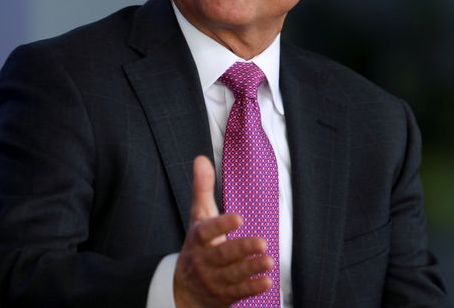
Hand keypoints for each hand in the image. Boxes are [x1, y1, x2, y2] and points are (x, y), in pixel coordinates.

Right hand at [173, 155, 273, 307]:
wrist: (184, 289)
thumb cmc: (198, 245)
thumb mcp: (198, 217)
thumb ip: (202, 188)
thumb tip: (201, 158)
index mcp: (198, 239)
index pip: (207, 231)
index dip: (222, 225)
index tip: (238, 217)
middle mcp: (204, 260)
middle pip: (223, 255)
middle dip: (242, 249)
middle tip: (262, 242)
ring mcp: (214, 280)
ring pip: (233, 275)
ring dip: (251, 268)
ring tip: (269, 261)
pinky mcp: (225, 295)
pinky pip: (239, 292)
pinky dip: (252, 288)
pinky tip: (266, 281)